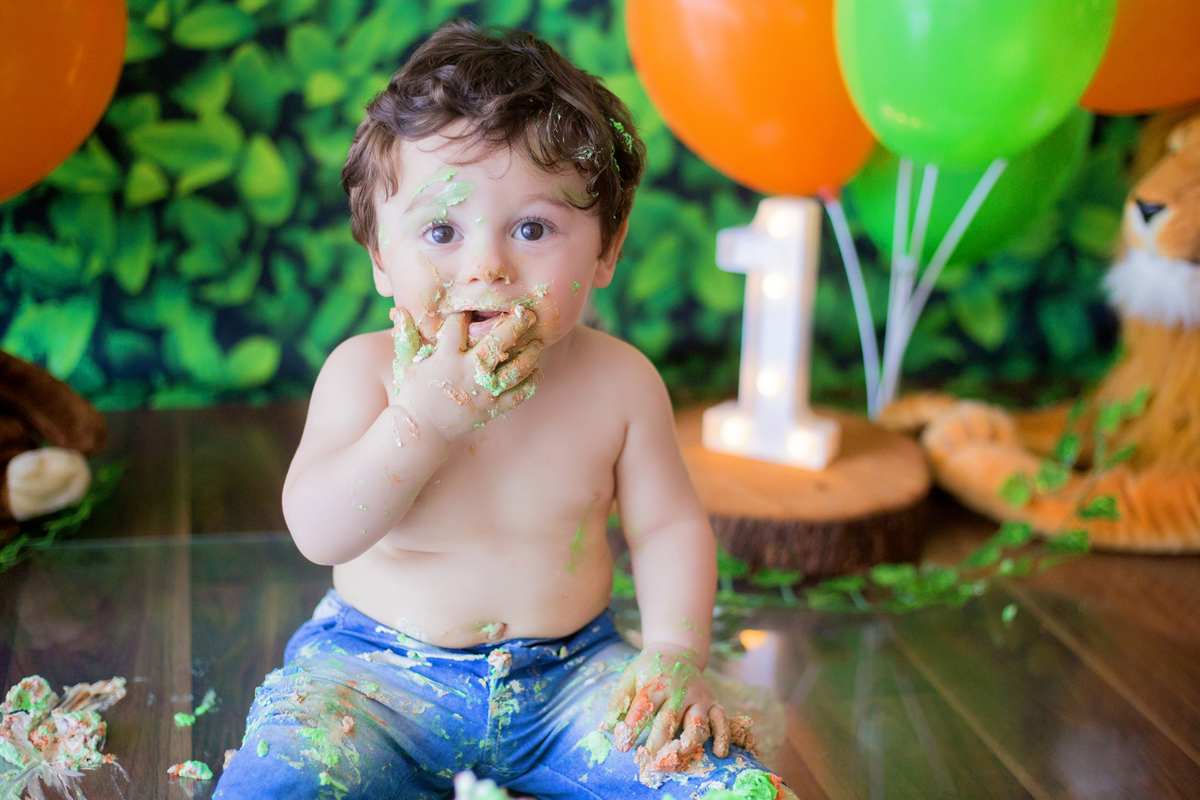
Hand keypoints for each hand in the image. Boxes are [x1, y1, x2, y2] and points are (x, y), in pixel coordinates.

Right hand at [389, 306, 541, 440]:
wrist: (422, 430)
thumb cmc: (414, 392)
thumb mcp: (407, 363)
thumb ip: (406, 336)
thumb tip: (397, 310)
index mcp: (444, 357)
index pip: (458, 326)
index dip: (466, 314)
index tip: (475, 307)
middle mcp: (466, 372)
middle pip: (495, 343)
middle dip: (513, 325)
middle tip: (526, 314)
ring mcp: (482, 392)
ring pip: (514, 370)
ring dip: (529, 355)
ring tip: (538, 344)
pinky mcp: (491, 409)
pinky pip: (517, 396)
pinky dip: (530, 385)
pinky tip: (537, 373)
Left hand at [602, 646, 756, 771]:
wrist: (676, 651)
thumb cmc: (649, 668)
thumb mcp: (630, 675)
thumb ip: (619, 699)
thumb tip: (607, 726)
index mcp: (656, 682)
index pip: (643, 708)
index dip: (632, 728)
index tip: (623, 747)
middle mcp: (679, 690)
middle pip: (669, 719)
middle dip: (658, 743)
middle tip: (648, 761)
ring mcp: (697, 696)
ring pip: (697, 723)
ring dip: (687, 744)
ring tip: (676, 759)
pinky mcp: (711, 702)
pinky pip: (721, 719)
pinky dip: (723, 736)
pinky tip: (718, 753)